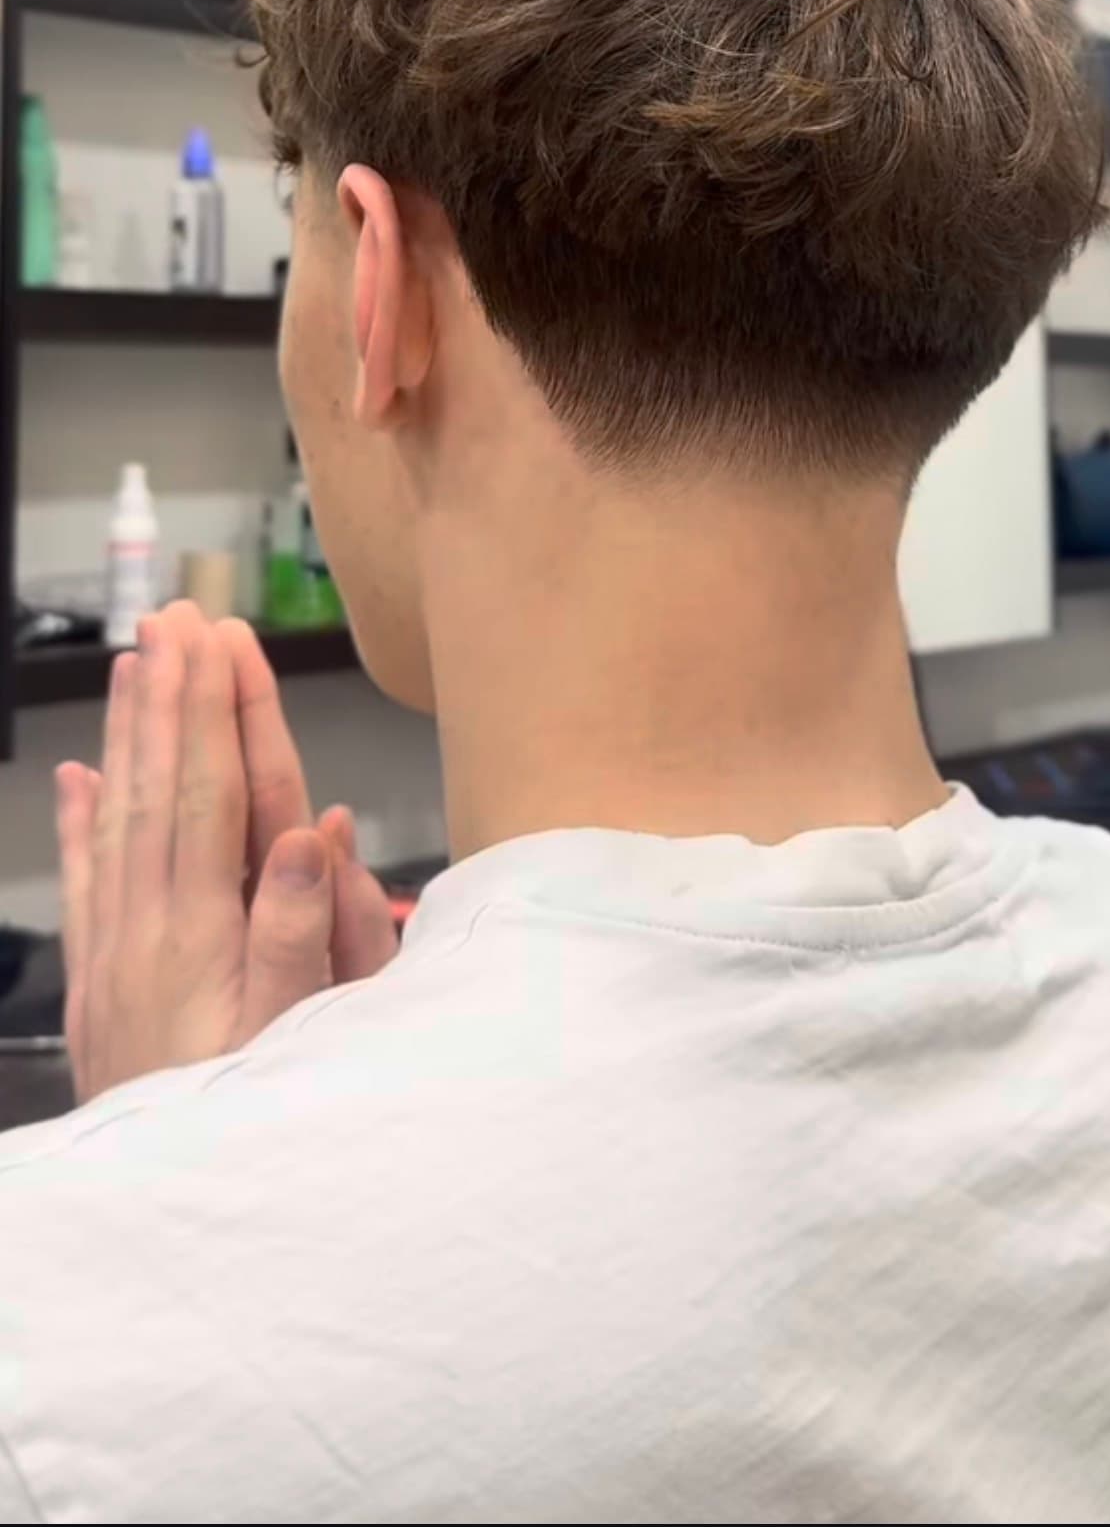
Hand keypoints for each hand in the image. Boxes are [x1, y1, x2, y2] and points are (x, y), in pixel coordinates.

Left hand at [56, 605, 396, 1102]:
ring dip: (128, 737)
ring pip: (119, 820)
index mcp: (207, 931)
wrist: (160, 1212)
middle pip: (161, 788)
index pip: (211, 793)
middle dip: (169, 697)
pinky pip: (87, 884)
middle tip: (172, 618)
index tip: (215, 639)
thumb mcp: (299, 1034)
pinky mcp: (98, 984)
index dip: (215, 710)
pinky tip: (79, 777)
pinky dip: (82, 824)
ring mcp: (118, 953)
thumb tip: (311, 827)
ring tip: (131, 666)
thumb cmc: (247, 1119)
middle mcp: (153, 928)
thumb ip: (301, 930)